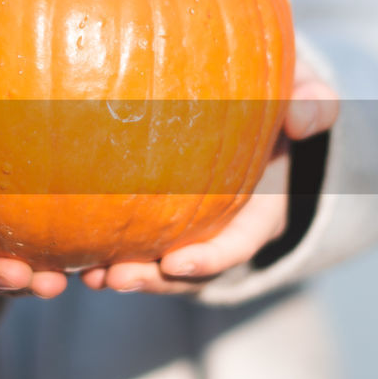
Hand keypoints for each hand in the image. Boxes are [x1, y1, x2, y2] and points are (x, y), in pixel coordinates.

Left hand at [80, 59, 338, 294]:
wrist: (244, 101)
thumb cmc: (277, 101)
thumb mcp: (301, 98)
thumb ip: (311, 105)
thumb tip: (305, 117)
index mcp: (255, 211)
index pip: (236, 245)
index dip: (209, 259)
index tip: (177, 263)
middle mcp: (216, 230)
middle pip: (183, 270)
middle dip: (151, 280)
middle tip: (115, 277)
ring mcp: (182, 228)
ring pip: (150, 263)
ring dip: (119, 272)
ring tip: (85, 274)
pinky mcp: (149, 215)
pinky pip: (127, 237)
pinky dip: (99, 243)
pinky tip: (66, 244)